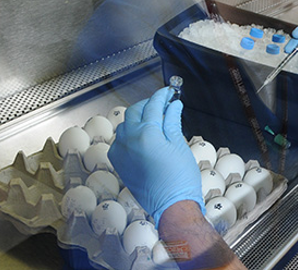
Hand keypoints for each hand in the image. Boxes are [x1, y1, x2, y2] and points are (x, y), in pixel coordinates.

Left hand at [108, 87, 204, 226]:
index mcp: (146, 133)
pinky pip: (120, 140)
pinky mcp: (118, 162)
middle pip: (135, 111)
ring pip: (125, 124)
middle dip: (148, 104)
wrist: (171, 205)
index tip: (168, 93)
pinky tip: (143, 136)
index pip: (153, 106)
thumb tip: (173, 106)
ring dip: (138, 117)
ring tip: (154, 119)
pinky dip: (130, 132)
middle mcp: (128, 139)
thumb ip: (172, 122)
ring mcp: (120, 151)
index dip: (162, 96)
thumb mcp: (179, 145)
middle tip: (162, 103)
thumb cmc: (179, 179)